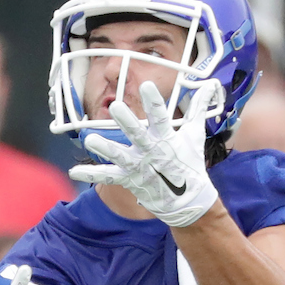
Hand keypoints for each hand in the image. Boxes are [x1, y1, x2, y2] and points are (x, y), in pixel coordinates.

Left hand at [68, 80, 221, 226]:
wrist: (186, 200)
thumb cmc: (189, 162)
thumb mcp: (194, 134)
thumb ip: (198, 108)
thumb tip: (211, 84)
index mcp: (167, 138)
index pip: (161, 116)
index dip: (154, 102)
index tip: (146, 85)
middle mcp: (151, 151)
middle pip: (138, 134)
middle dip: (127, 122)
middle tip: (115, 107)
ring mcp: (138, 166)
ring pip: (119, 156)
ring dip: (105, 148)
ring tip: (90, 140)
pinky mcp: (129, 179)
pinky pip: (108, 177)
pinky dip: (91, 175)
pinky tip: (74, 172)